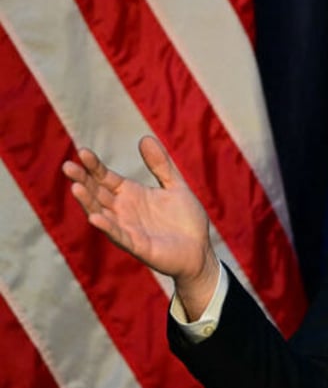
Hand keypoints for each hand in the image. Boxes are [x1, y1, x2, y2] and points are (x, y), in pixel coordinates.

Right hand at [62, 136, 218, 318]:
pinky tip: (95, 217)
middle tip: (67, 166)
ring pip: (101, 213)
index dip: (94, 166)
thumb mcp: (175, 185)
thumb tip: (145, 138)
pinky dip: (107, 227)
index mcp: (131, 194)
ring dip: (88, 202)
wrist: (200, 249)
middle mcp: (124, 211)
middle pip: (98, 193)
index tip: (82, 151)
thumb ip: (161, 165)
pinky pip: (119, 236)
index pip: (106, 177)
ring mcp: (128, 229)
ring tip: (75, 187)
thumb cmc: (186, 219)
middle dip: (83, 180)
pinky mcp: (137, 246)